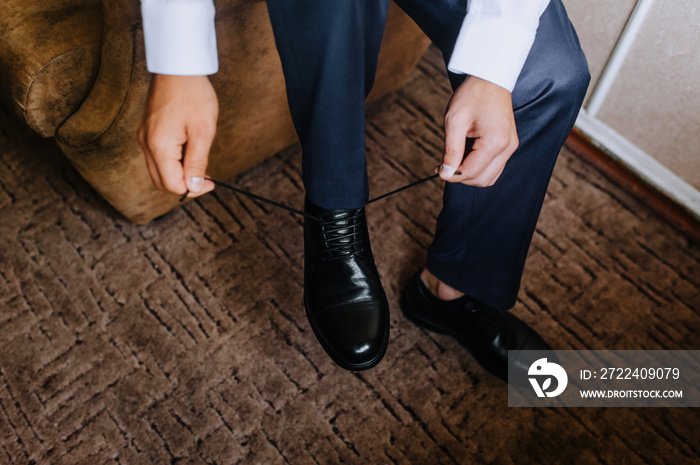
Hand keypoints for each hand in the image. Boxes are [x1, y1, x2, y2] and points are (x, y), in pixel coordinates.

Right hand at [138, 74, 218, 197]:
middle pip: (161, 182)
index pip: (172, 184)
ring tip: (199, 162)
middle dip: (184, 185)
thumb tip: (194, 187)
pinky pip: (157, 157)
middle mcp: (146, 144)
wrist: (178, 66)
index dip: (193, 189)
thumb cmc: (194, 95)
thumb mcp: (203, 132)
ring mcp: (143, 136)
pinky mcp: (146, 130)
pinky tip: (189, 150)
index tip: (211, 183)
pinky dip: (172, 162)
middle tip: (206, 177)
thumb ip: (197, 162)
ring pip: (158, 171)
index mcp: (159, 146)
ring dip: (178, 174)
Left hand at [438, 76, 517, 186]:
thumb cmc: (472, 95)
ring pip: (489, 178)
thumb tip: (446, 173)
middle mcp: (507, 148)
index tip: (438, 169)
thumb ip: (451, 151)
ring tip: (456, 158)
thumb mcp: (454, 121)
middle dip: (461, 176)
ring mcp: (511, 147)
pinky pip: (494, 168)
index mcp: (495, 142)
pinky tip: (467, 155)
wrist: (490, 79)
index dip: (451, 174)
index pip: (471, 172)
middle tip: (445, 164)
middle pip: (482, 180)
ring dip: (470, 174)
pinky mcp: (509, 145)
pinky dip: (479, 168)